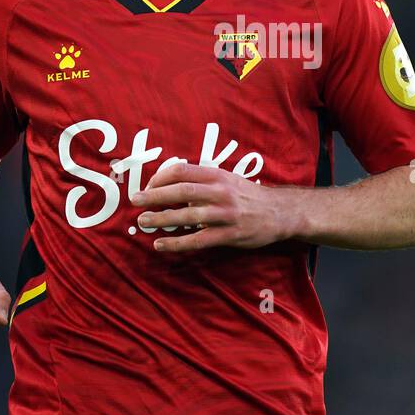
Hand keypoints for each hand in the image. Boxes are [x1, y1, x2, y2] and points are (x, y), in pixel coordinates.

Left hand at [130, 163, 295, 252]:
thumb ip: (202, 181)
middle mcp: (221, 192)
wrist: (279, 213)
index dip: (161, 177)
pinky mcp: (229, 235)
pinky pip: (197, 240)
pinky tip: (160, 244)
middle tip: (134, 200)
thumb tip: (170, 184)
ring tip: (143, 221)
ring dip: (161, 218)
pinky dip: (176, 243)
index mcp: (218, 175)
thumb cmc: (247, 196)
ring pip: (187, 216)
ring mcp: (225, 214)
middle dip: (154, 195)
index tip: (148, 186)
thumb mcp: (227, 179)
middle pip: (181, 191)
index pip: (182, 170)